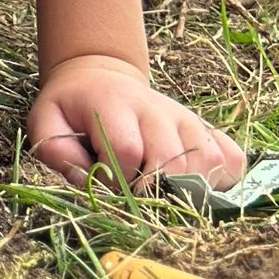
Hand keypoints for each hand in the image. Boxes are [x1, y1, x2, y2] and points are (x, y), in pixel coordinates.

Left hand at [27, 54, 244, 190]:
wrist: (102, 80)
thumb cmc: (73, 109)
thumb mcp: (46, 122)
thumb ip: (56, 151)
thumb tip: (86, 181)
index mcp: (114, 104)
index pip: (127, 149)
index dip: (116, 179)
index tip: (106, 187)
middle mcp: (157, 109)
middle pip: (172, 160)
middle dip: (153, 191)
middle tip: (137, 198)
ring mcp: (187, 119)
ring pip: (206, 162)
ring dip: (186, 190)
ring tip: (161, 194)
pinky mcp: (207, 130)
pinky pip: (232, 159)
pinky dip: (221, 181)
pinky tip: (195, 187)